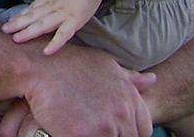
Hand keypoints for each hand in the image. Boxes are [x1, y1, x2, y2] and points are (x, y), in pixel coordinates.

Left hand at [2, 0, 111, 55]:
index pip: (34, 7)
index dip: (22, 14)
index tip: (11, 19)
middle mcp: (54, 6)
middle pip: (33, 16)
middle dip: (18, 23)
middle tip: (4, 30)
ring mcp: (64, 13)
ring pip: (42, 24)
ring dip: (28, 32)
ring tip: (15, 39)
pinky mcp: (75, 20)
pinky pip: (63, 34)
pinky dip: (55, 43)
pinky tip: (46, 52)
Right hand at [18, 45, 154, 136]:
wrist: (40, 66)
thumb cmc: (70, 64)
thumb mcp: (104, 65)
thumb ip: (129, 78)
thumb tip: (152, 80)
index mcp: (130, 97)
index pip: (143, 130)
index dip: (129, 133)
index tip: (112, 130)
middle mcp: (122, 112)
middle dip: (113, 136)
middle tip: (94, 129)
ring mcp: (105, 126)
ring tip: (84, 131)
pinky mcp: (84, 135)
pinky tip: (72, 133)